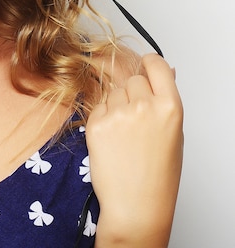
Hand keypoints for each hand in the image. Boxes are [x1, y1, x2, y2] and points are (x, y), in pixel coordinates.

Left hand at [86, 54, 183, 246]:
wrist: (136, 205)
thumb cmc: (158, 174)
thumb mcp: (173, 133)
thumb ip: (165, 99)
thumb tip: (165, 71)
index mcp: (169, 107)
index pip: (156, 64)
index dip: (149, 63)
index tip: (145, 65)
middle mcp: (143, 106)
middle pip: (132, 79)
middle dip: (132, 92)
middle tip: (136, 118)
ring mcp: (117, 114)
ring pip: (112, 92)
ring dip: (116, 104)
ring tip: (125, 134)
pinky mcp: (95, 123)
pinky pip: (98, 106)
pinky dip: (103, 117)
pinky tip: (112, 139)